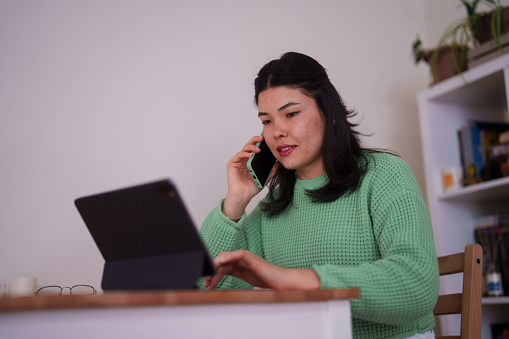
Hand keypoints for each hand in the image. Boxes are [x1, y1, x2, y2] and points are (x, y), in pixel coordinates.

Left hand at [204, 250, 320, 289]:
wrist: (279, 280)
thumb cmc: (265, 278)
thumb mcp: (245, 277)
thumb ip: (235, 274)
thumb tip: (220, 278)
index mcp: (238, 263)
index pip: (222, 266)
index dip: (213, 273)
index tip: (207, 282)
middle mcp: (240, 258)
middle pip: (221, 262)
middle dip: (212, 271)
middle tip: (206, 282)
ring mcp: (245, 257)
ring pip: (226, 259)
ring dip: (216, 269)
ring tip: (211, 281)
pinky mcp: (250, 257)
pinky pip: (237, 255)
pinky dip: (228, 257)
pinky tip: (221, 263)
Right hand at [222, 135, 277, 218]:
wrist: (243, 195)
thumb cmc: (252, 187)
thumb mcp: (266, 178)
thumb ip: (272, 170)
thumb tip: (278, 162)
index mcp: (252, 161)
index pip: (256, 148)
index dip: (260, 143)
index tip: (267, 140)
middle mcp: (244, 159)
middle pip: (249, 146)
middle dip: (255, 140)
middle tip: (261, 138)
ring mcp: (238, 161)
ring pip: (244, 148)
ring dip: (251, 147)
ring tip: (258, 149)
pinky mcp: (232, 164)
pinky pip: (238, 155)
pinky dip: (244, 153)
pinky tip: (250, 155)